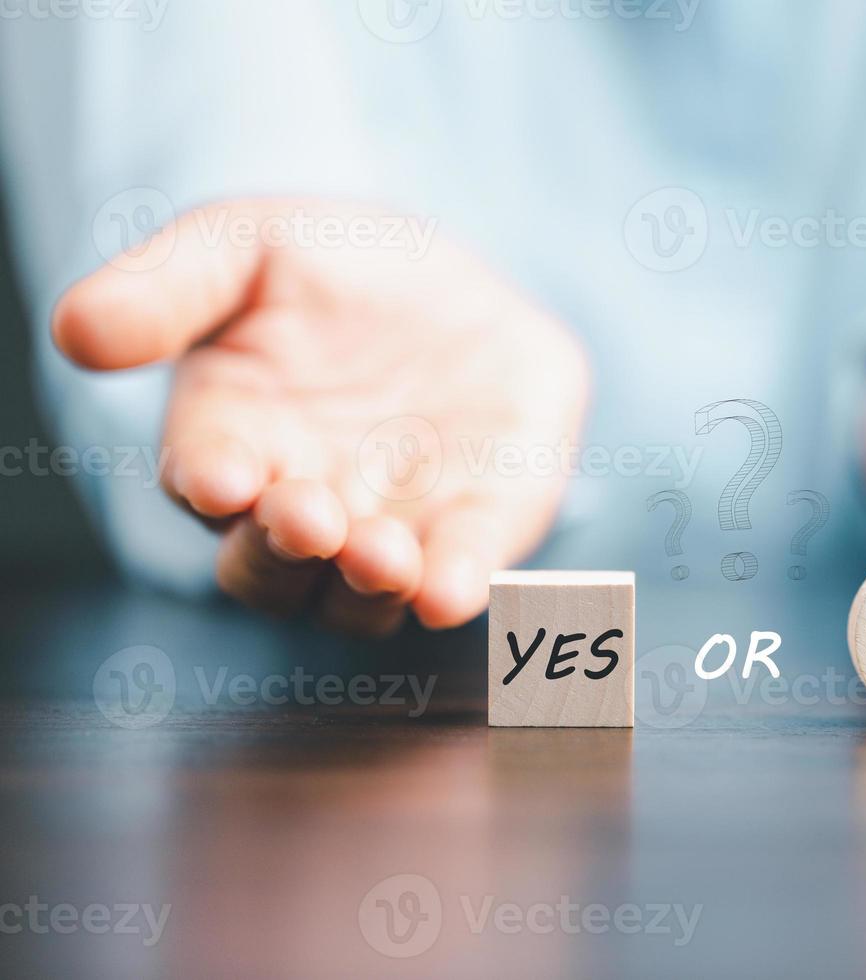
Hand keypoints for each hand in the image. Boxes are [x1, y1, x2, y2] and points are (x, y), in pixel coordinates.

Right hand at [55, 199, 588, 634]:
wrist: (457, 284)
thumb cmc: (330, 267)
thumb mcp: (246, 245)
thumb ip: (169, 286)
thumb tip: (75, 331)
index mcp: (230, 438)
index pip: (201, 478)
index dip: (209, 481)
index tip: (221, 476)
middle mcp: (299, 503)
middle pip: (268, 565)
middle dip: (281, 551)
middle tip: (306, 518)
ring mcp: (386, 529)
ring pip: (355, 596)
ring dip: (364, 585)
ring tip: (381, 554)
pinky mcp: (470, 531)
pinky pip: (457, 578)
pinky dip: (453, 590)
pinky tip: (452, 591)